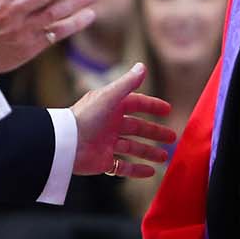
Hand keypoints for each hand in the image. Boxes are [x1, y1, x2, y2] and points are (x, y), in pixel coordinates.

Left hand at [71, 63, 177, 177]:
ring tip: (165, 157)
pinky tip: (150, 172)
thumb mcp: (109, 97)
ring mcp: (107, 143)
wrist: (66, 144)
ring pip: (133, 148)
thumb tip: (143, 66)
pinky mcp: (103, 161)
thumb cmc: (86, 117)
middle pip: (138, 128)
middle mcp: (110, 124)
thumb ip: (127, 83)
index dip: (152, 106)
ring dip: (149, 152)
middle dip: (155, 132)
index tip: (168, 110)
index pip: (136, 104)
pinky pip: (123, 167)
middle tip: (173, 137)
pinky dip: (137, 170)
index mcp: (112, 106)